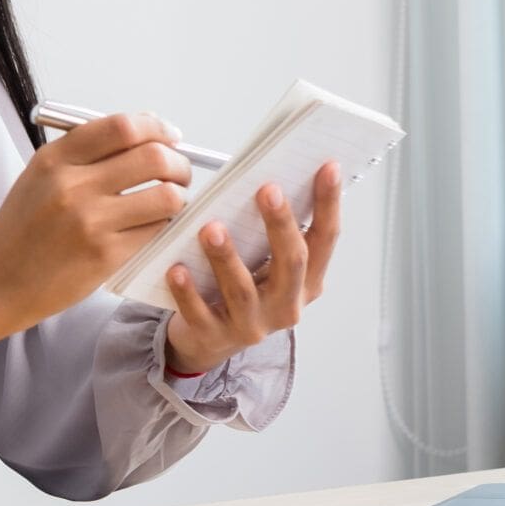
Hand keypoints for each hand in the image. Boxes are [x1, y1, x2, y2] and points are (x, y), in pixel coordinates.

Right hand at [0, 111, 191, 336]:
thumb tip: (146, 135)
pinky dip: (162, 225)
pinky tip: (150, 226)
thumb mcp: (39, 178)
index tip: (169, 137)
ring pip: (165, 196)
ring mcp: (90, 222)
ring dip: (176, 196)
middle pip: (153, 157)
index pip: (123, 127)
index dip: (157, 128)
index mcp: (54, 159)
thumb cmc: (20, 231)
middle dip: (177, 162)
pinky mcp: (105, 256)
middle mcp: (72, 185)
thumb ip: (85, 155)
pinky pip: (155, 230)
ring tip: (168, 202)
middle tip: (178, 172)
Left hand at [161, 161, 343, 375]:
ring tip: (212, 229)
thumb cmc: (243, 288)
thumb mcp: (267, 262)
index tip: (328, 167)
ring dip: (227, 258)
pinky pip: (200, 313)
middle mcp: (286, 305)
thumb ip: (272, 232)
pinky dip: (187, 291)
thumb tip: (271, 177)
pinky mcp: (215, 336)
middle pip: (291, 263)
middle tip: (267, 189)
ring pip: (243, 291)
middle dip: (280, 225)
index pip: (324, 239)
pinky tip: (176, 269)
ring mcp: (251, 325)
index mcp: (307, 282)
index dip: (328, 203)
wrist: (209, 338)